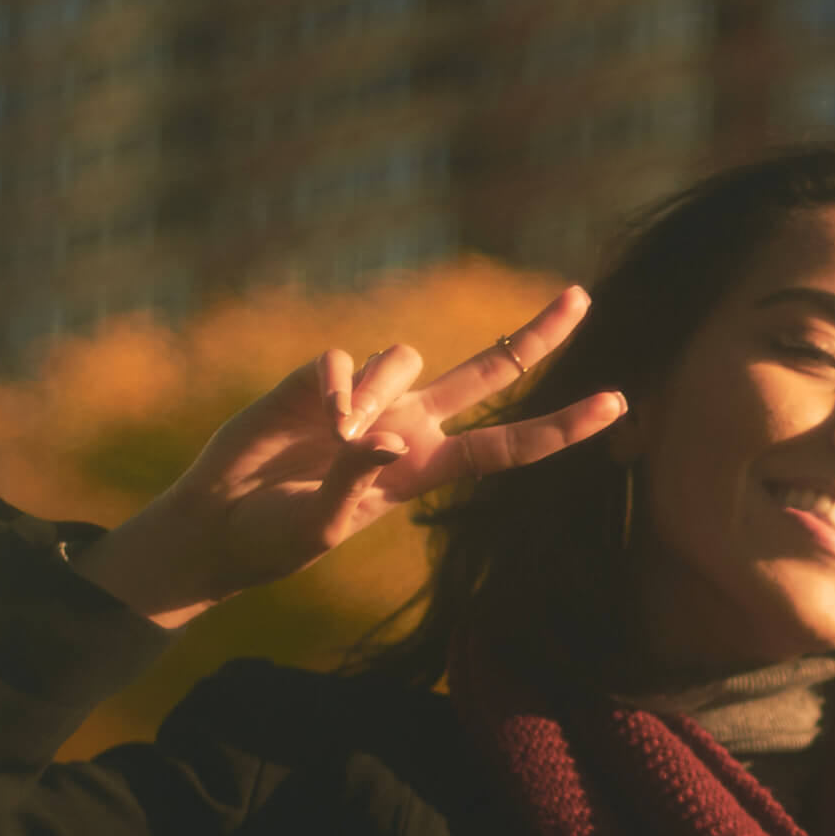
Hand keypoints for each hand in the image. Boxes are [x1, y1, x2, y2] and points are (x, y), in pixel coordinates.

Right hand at [74, 287, 623, 626]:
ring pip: (402, 357)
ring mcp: (370, 396)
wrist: (217, 524)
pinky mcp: (322, 377)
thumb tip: (382, 436)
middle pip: (491, 368)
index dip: (563, 426)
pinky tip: (311, 420)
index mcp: (427, 469)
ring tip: (330, 440)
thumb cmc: (273, 541)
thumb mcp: (319, 529)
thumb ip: (352, 485)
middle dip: (538, 333)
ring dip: (373, 395)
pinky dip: (331, 388)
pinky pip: (346, 360)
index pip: (509, 445)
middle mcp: (411, 424)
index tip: (617, 404)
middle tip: (583, 295)